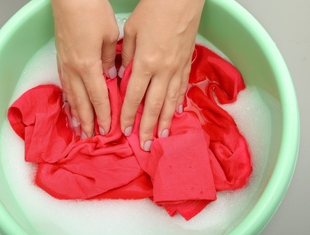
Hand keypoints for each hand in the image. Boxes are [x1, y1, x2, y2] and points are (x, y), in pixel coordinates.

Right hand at [52, 0, 118, 137]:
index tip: (108, 130)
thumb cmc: (92, 10)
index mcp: (88, 65)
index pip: (98, 98)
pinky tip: (71, 104)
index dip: (104, 116)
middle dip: (88, 122)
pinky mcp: (60, 57)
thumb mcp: (110, 35)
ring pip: (71, 95)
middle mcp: (73, 69)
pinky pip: (65, 85)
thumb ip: (111, 60)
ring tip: (79, 128)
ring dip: (76, 114)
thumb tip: (111, 77)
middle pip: (81, 102)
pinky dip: (69, 98)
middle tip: (91, 138)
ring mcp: (64, 64)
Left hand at [120, 0, 204, 150]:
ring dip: (164, 121)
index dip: (129, 115)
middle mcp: (163, 70)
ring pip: (170, 101)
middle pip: (153, 105)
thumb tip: (122, 76)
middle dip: (147, 127)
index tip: (124, 130)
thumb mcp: (130, 30)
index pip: (134, 96)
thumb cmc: (154, 9)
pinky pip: (182, 88)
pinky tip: (177, 114)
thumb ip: (125, 56)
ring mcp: (178, 69)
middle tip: (144, 145)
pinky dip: (179, 103)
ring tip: (161, 137)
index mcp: (146, 62)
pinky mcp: (187, 64)